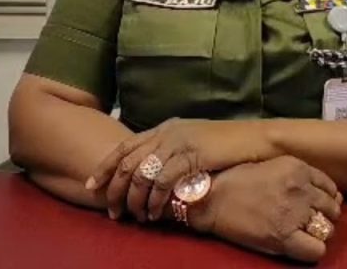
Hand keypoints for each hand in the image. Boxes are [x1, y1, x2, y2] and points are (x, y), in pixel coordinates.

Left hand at [88, 118, 272, 221]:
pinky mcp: (191, 155)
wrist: (255, 139)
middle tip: (113, 212)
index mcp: (164, 128)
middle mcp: (167, 132)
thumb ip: (171, 151)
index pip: (125, 146)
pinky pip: (163, 181)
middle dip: (115, 190)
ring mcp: (179, 142)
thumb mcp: (193, 142)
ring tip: (136, 217)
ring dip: (135, 200)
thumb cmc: (227, 144)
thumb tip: (151, 173)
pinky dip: (155, 200)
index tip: (91, 185)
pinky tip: (156, 213)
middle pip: (127, 161)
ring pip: (141, 174)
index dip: (105, 166)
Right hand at [195, 156, 343, 263]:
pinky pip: (316, 249)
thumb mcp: (272, 165)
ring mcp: (294, 213)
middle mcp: (301, 188)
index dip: (325, 198)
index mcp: (298, 168)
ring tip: (301, 232)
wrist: (210, 197)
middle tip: (306, 220)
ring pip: (327, 229)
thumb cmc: (236, 179)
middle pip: (332, 209)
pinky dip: (312, 249)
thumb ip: (299, 175)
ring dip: (318, 232)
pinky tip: (299, 245)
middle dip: (323, 215)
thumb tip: (328, 193)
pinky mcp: (284, 236)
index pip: (330, 187)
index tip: (314, 205)